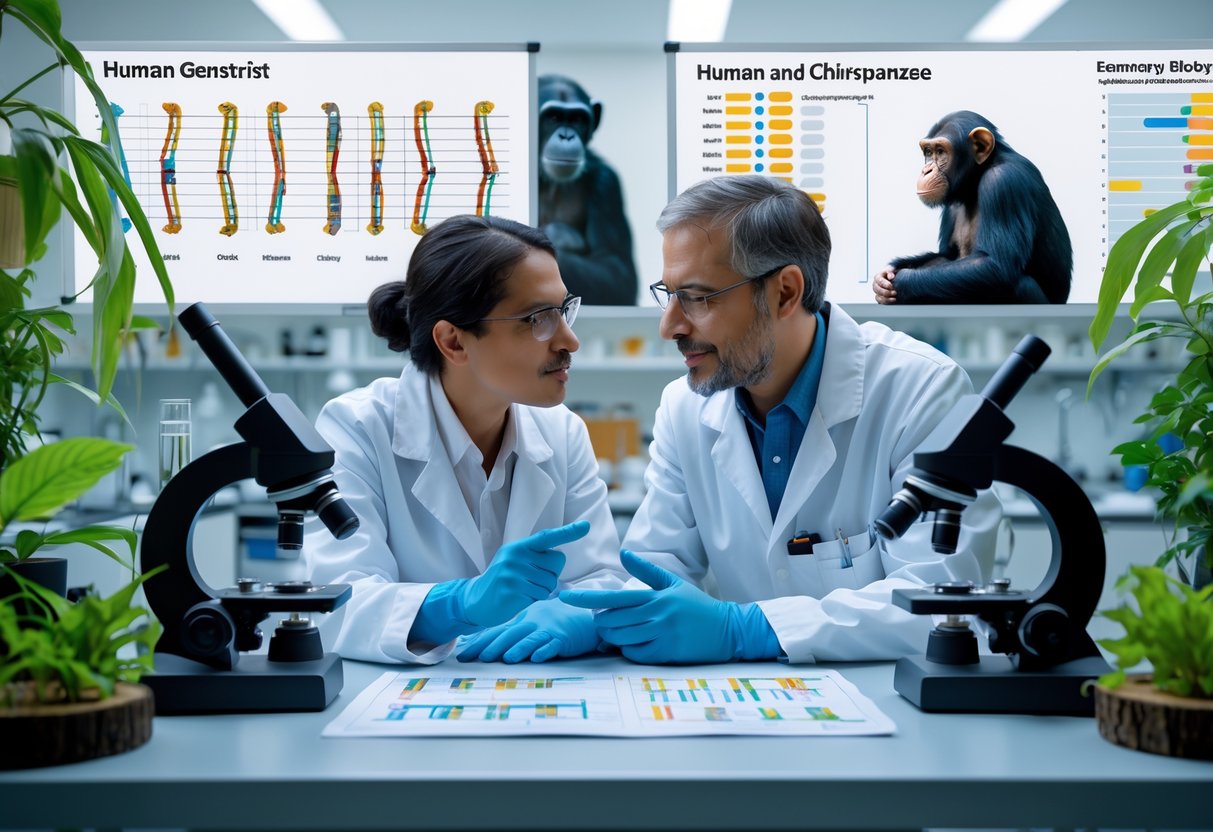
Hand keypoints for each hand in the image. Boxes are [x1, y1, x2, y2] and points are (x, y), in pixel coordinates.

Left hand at [455, 598, 598, 662]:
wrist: (584, 612)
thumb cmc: (555, 619)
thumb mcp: (532, 620)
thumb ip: (514, 632)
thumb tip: (488, 645)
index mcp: (522, 620)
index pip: (497, 630)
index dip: (480, 642)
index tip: (463, 654)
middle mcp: (532, 623)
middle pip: (510, 634)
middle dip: (492, 646)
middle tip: (477, 657)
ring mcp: (548, 630)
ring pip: (530, 639)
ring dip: (518, 648)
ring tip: (506, 658)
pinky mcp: (563, 638)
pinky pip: (553, 644)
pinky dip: (545, 650)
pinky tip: (537, 658)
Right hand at [459, 521, 588, 627]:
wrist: (476, 600)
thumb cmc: (504, 580)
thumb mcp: (514, 561)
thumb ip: (534, 556)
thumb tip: (560, 558)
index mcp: (519, 547)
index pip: (547, 537)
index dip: (568, 532)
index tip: (585, 526)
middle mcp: (516, 557)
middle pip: (556, 565)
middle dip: (549, 575)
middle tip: (529, 581)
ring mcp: (513, 574)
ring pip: (550, 583)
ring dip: (542, 590)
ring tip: (523, 590)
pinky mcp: (512, 591)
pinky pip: (540, 596)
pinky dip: (534, 600)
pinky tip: (519, 599)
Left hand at [561, 549, 745, 663]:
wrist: (727, 629)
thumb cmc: (696, 605)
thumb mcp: (672, 583)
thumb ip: (646, 570)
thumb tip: (624, 553)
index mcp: (654, 597)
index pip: (613, 597)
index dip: (586, 599)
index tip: (564, 597)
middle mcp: (656, 615)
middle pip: (612, 621)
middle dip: (602, 623)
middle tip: (605, 621)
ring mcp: (661, 636)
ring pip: (620, 639)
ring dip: (613, 637)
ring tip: (617, 633)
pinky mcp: (666, 654)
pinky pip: (634, 654)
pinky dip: (628, 650)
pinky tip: (635, 644)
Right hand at [873, 266, 897, 303]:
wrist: (894, 280)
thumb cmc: (893, 274)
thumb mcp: (893, 270)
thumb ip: (891, 271)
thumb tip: (890, 276)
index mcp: (878, 277)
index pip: (879, 281)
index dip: (885, 284)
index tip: (891, 286)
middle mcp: (875, 285)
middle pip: (877, 290)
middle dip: (886, 292)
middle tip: (895, 292)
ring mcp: (877, 292)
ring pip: (878, 297)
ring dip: (887, 298)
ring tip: (895, 297)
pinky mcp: (880, 297)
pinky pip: (881, 301)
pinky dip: (887, 301)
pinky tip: (894, 300)